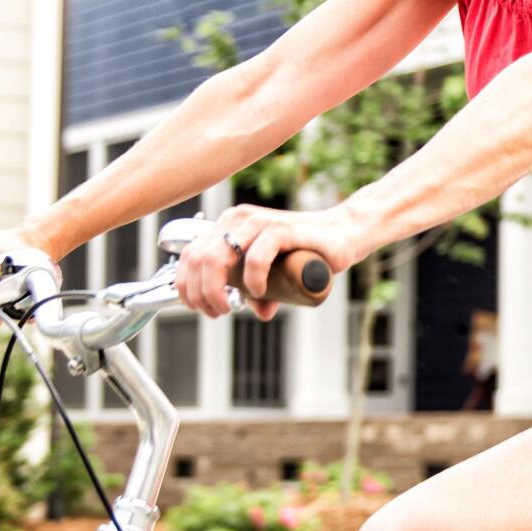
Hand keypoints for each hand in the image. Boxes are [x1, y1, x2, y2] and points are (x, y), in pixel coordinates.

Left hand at [173, 202, 367, 319]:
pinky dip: (252, 279)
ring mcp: (259, 221)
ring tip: (229, 306)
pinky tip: (258, 292)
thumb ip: (262, 290)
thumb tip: (259, 311)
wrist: (345, 235)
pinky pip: (255, 256)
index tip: (198, 308)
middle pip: (198, 258)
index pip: (190, 254)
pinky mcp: (282, 228)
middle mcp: (239, 219)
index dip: (186, 286)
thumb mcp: (276, 274)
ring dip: (216, 290)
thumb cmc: (308, 250)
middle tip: (217, 312)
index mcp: (229, 225)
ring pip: (218, 257)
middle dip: (200, 293)